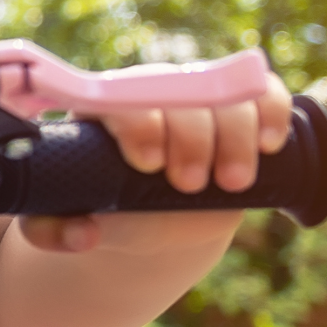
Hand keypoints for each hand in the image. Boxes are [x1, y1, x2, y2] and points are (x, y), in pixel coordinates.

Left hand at [16, 82, 293, 254]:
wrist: (153, 217)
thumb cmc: (107, 210)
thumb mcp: (72, 220)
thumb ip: (54, 231)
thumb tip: (82, 235)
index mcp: (103, 108)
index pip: (119, 99)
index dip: (138, 125)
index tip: (147, 165)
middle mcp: (153, 92)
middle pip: (178, 91)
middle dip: (190, 138)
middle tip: (189, 185)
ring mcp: (199, 97)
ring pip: (224, 94)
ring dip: (234, 135)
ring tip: (233, 182)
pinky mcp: (238, 110)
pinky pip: (263, 93)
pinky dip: (272, 112)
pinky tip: (271, 145)